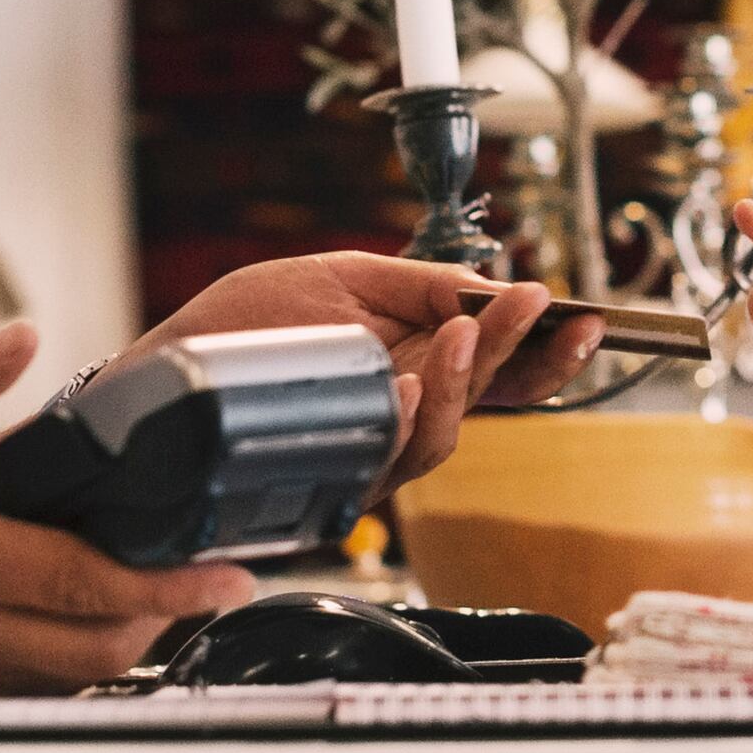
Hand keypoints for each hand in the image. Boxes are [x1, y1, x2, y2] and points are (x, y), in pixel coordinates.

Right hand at [0, 325, 254, 697]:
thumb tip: (22, 336)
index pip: (86, 583)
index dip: (170, 582)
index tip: (229, 571)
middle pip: (99, 648)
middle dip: (167, 620)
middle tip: (206, 583)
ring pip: (67, 680)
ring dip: (121, 647)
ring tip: (155, 599)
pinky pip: (20, 696)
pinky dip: (62, 668)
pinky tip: (69, 629)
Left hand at [129, 253, 589, 488]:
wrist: (166, 366)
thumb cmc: (244, 325)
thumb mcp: (342, 278)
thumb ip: (418, 284)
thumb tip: (490, 287)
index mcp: (417, 362)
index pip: (503, 368)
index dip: (549, 352)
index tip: (585, 320)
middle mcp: (403, 413)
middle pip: (489, 400)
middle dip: (521, 352)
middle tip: (538, 308)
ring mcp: (371, 448)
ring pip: (443, 432)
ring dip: (463, 378)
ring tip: (466, 330)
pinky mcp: (332, 474)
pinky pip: (382, 455)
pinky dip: (404, 416)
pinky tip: (412, 381)